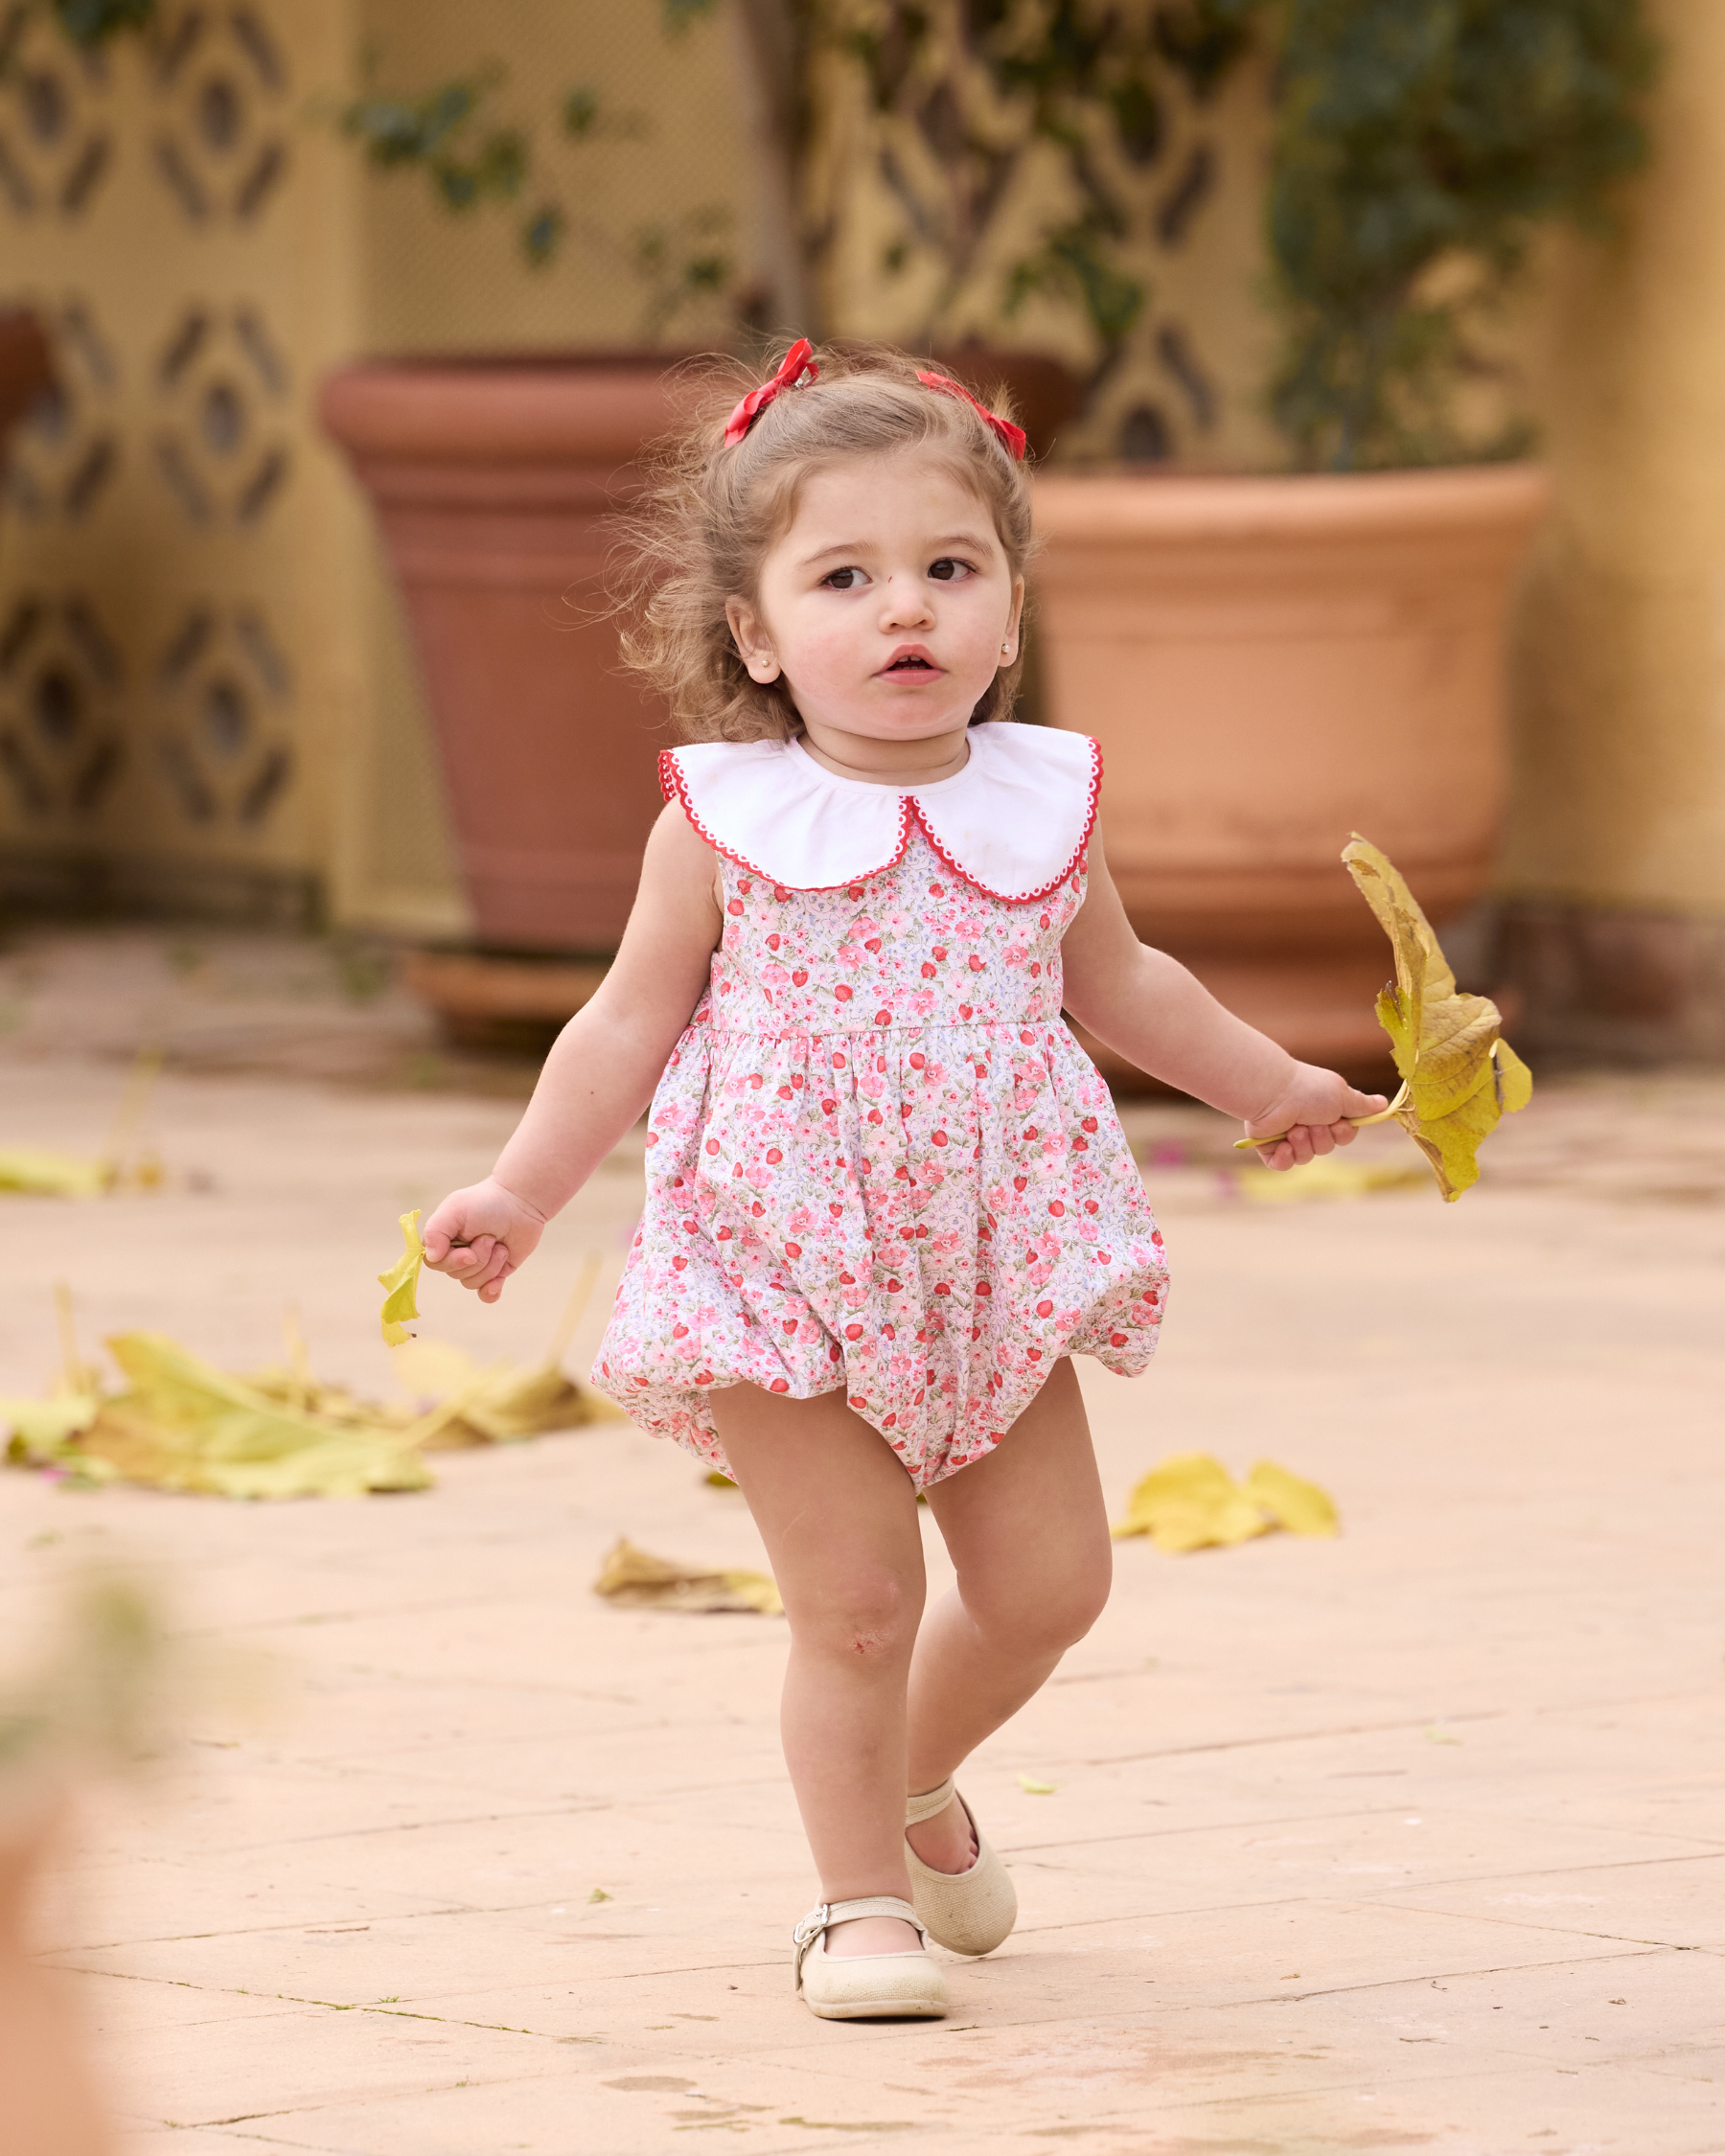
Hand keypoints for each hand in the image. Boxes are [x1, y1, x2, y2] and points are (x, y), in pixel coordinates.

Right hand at [421, 1177, 547, 1301]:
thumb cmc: (486, 1202)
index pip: (435, 1264)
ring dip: (491, 1265)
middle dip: (478, 1258)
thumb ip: (436, 1231)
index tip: (470, 1253)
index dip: (453, 1262)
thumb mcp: (455, 1209)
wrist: (521, 1203)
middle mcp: (457, 1254)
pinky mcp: (496, 1272)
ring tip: (500, 1245)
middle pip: (457, 1274)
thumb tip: (431, 1257)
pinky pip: (487, 1294)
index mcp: (443, 1239)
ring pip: (473, 1282)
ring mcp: (477, 1265)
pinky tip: (498, 1282)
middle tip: (490, 1238)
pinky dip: (491, 1290)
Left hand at [1242, 1063, 1388, 1170]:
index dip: (1344, 1133)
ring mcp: (1288, 1136)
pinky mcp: (1270, 1147)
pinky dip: (1284, 1158)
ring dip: (1304, 1144)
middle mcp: (1308, 1124)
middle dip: (1322, 1138)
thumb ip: (1362, 1105)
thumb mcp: (1342, 1095)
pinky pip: (1282, 1165)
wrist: (1272, 1093)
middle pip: (1327, 1148)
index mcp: (1326, 1112)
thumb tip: (1384, 1104)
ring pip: (1307, 1157)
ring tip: (1294, 1128)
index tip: (1338, 1122)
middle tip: (1312, 1122)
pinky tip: (1283, 1146)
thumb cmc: (1309, 1090)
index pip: (1344, 1135)